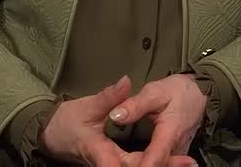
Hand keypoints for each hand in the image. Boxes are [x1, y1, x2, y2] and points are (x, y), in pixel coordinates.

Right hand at [39, 76, 198, 166]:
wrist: (52, 136)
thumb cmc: (67, 123)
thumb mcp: (86, 107)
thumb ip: (108, 97)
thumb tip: (126, 82)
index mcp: (98, 151)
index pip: (117, 164)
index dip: (140, 164)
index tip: (154, 163)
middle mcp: (107, 162)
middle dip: (161, 165)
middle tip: (188, 161)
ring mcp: (112, 164)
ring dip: (161, 164)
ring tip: (187, 162)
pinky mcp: (116, 163)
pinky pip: (135, 165)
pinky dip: (153, 162)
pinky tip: (171, 160)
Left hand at [107, 74, 205, 166]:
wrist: (199, 95)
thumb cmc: (178, 92)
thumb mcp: (155, 92)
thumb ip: (135, 105)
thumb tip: (115, 116)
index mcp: (170, 134)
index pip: (155, 158)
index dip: (141, 166)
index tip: (122, 165)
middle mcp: (176, 150)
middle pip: (156, 166)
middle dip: (136, 164)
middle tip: (117, 161)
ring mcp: (177, 154)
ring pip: (160, 165)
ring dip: (141, 162)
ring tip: (121, 160)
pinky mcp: (176, 155)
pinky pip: (162, 163)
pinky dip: (149, 162)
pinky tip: (134, 159)